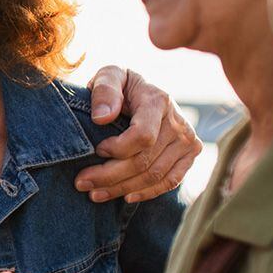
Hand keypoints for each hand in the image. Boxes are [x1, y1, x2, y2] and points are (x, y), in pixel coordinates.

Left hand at [77, 66, 200, 202]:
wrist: (142, 91)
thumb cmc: (120, 85)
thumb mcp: (108, 75)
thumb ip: (104, 89)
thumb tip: (102, 117)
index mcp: (159, 101)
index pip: (142, 137)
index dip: (117, 150)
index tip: (97, 150)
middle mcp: (179, 122)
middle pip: (145, 161)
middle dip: (109, 176)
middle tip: (81, 183)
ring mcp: (188, 141)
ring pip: (154, 176)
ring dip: (122, 189)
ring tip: (95, 194)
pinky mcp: (190, 155)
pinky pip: (171, 181)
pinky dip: (147, 192)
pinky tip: (126, 197)